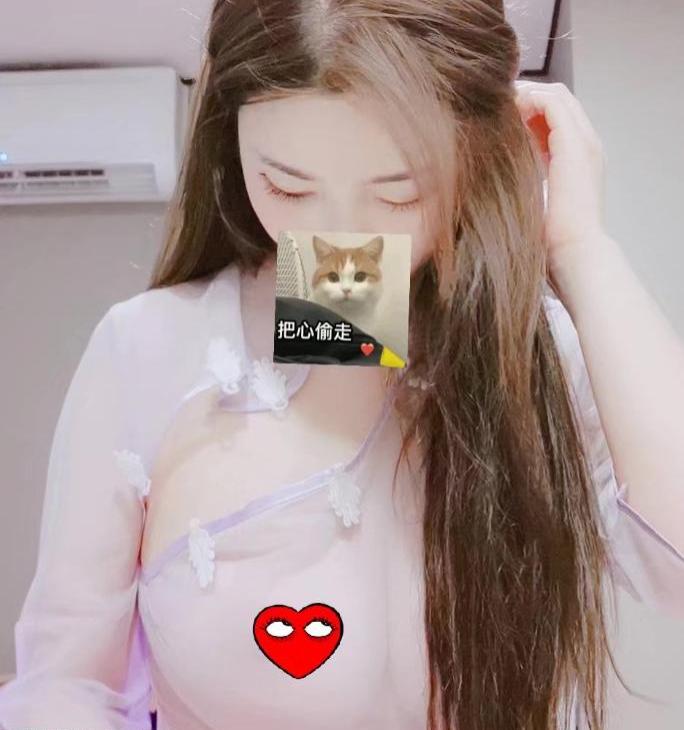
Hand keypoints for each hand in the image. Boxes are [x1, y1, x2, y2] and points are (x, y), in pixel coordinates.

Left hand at [513, 80, 610, 283]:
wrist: (572, 253)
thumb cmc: (549, 241)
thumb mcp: (533, 203)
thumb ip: (523, 183)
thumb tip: (494, 177)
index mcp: (577, 160)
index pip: (556, 118)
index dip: (527, 110)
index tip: (497, 116)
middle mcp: (586, 146)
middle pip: (557, 101)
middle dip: (525, 96)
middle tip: (494, 102)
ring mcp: (585, 142)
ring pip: (557, 96)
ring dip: (526, 94)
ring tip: (497, 103)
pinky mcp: (575, 144)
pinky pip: (553, 103)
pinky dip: (529, 99)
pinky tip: (505, 110)